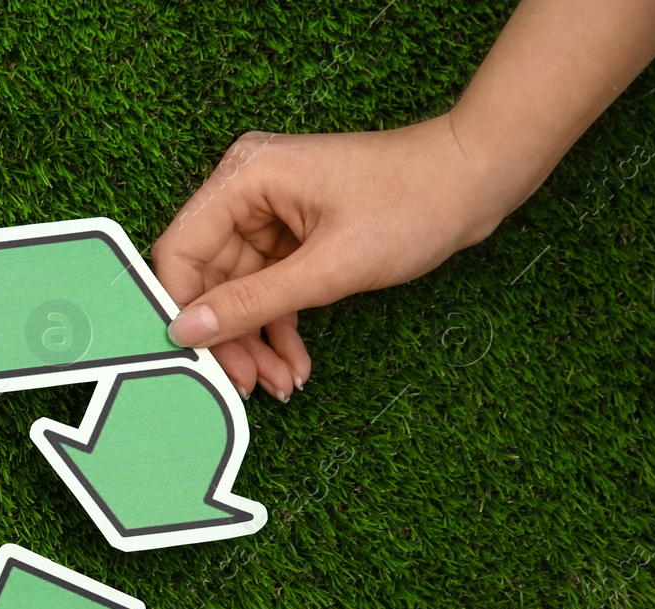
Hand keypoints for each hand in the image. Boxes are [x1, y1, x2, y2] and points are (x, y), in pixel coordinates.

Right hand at [151, 116, 504, 402]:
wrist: (476, 181)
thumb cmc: (413, 203)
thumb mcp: (330, 266)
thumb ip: (253, 302)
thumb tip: (186, 331)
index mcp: (244, 178)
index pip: (180, 251)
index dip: (179, 308)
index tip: (191, 358)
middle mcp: (246, 192)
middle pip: (207, 279)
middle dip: (228, 336)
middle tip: (247, 383)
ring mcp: (269, 215)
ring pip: (238, 293)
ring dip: (255, 341)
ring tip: (278, 382)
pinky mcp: (292, 236)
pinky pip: (268, 290)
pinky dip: (278, 327)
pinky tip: (293, 363)